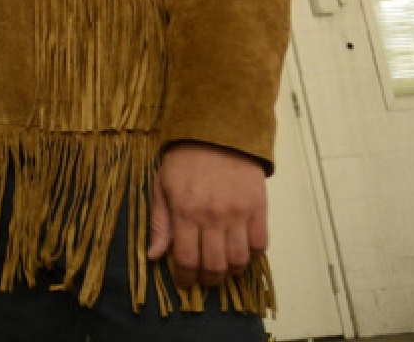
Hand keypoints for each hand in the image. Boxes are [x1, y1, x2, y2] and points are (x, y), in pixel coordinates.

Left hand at [147, 142, 268, 289]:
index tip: (185, 282)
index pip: (186, 259)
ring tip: (223, 267)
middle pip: (214, 265)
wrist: (218, 132)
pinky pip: (260, 244)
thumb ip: (159, 223)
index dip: (185, 277)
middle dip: (208, 279)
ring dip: (230, 270)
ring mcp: (238, 213)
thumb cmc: (184, 159)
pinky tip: (241, 251)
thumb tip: (153, 256)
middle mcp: (213, 216)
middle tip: (204, 278)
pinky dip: (252, 255)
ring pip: (239, 260)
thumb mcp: (162, 187)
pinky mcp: (259, 208)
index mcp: (185, 212)